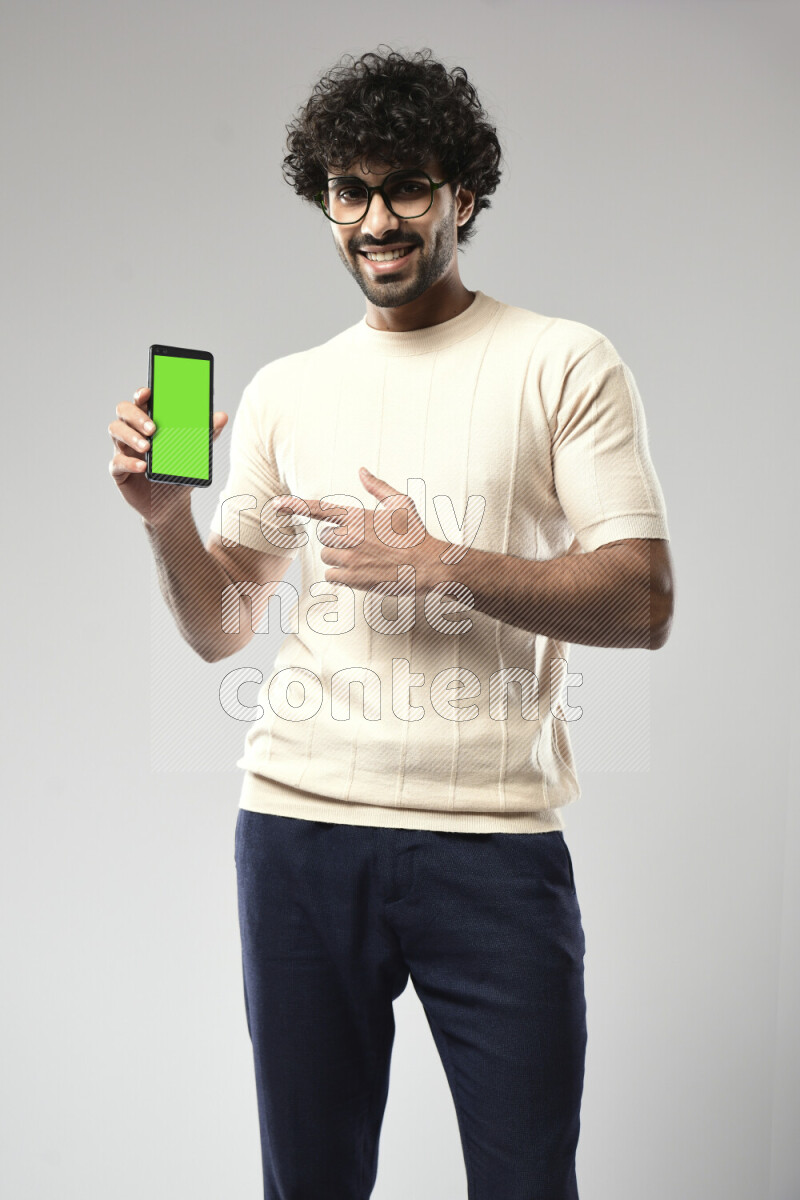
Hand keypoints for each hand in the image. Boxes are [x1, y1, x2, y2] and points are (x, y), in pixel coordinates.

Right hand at [108, 386, 227, 524]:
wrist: (171, 504)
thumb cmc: (179, 471)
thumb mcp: (195, 453)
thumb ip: (207, 434)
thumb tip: (222, 416)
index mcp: (149, 420)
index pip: (140, 400)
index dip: (141, 394)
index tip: (148, 393)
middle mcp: (132, 430)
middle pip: (123, 411)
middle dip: (136, 416)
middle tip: (153, 428)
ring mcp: (123, 448)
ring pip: (115, 430)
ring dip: (130, 436)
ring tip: (147, 447)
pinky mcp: (118, 469)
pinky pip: (117, 461)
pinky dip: (129, 462)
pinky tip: (142, 467)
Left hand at [274, 467, 447, 593]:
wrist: (429, 565)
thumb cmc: (416, 533)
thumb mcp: (401, 503)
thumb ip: (377, 486)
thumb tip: (361, 471)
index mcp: (358, 515)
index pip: (319, 508)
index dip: (295, 505)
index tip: (277, 505)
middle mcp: (351, 535)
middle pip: (325, 537)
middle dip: (339, 541)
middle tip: (363, 544)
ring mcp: (351, 558)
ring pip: (327, 556)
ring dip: (340, 558)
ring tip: (365, 558)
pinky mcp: (353, 578)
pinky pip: (331, 576)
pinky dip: (342, 576)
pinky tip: (361, 573)